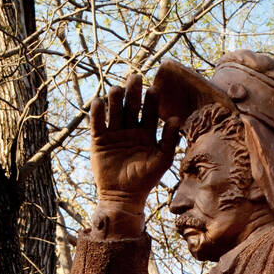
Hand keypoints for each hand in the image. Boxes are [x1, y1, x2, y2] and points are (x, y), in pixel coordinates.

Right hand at [90, 73, 180, 214]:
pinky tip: (99, 102)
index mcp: (146, 133)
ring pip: (115, 110)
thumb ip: (169, 140)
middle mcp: (130, 130)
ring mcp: (114, 133)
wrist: (123, 197)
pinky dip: (97, 111)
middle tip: (135, 77)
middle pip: (132, 106)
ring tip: (117, 89)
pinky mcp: (99, 139)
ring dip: (115, 98)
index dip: (151, 100)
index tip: (153, 89)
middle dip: (133, 92)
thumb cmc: (145, 181)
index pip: (150, 112)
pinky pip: (97, 122)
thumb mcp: (161, 160)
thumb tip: (176, 118)